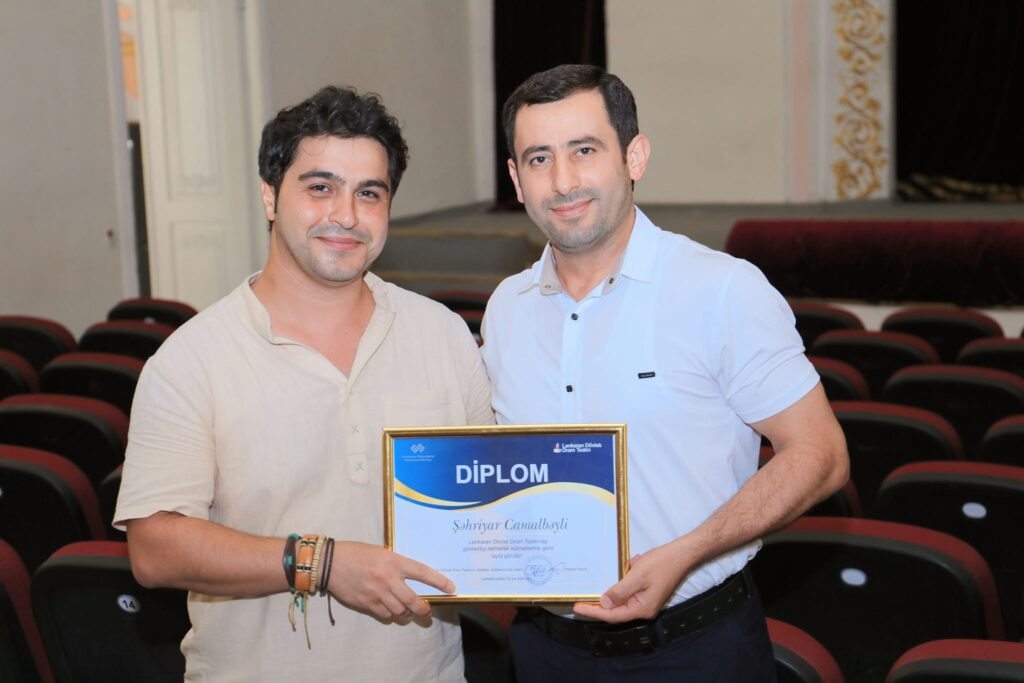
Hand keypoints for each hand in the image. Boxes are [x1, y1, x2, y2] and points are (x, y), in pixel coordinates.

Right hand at [327, 541, 454, 621]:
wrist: (330, 563)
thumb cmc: (356, 553)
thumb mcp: (380, 552)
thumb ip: (395, 563)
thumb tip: (410, 575)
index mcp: (393, 561)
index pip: (422, 572)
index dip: (439, 581)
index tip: (451, 588)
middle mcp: (388, 578)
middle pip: (413, 600)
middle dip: (424, 609)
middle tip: (428, 611)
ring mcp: (377, 593)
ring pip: (400, 611)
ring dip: (406, 613)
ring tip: (406, 610)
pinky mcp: (367, 604)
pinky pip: (385, 615)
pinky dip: (390, 615)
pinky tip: (389, 610)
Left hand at [573, 542, 690, 622]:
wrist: (682, 554)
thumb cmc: (661, 563)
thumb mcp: (637, 575)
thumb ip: (620, 591)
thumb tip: (604, 603)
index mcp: (642, 609)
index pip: (612, 615)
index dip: (593, 612)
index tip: (576, 608)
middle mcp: (644, 608)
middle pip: (616, 611)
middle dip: (598, 606)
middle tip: (579, 601)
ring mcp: (646, 600)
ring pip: (622, 601)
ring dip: (609, 594)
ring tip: (590, 592)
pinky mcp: (647, 591)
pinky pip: (629, 591)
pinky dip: (620, 584)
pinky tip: (614, 575)